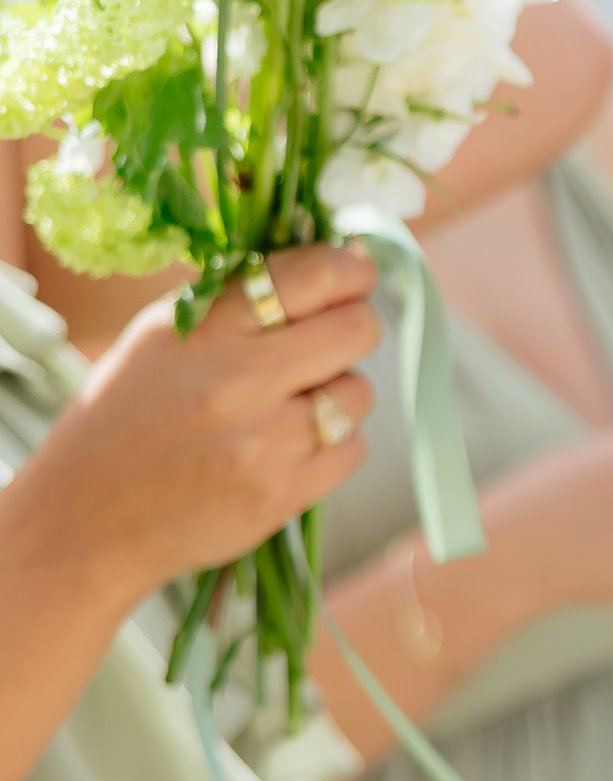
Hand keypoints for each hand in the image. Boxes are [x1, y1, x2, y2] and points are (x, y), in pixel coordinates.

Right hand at [28, 245, 377, 619]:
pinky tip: (291, 444)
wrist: (87, 517)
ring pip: (359, 392)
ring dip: (339, 391)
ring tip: (293, 402)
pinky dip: (334, 443)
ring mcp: (265, 443)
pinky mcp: (282, 495)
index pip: (310, 276)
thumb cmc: (124, 416)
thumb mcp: (159, 337)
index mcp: (203, 329)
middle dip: (355, 325)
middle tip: (333, 336)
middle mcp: (238, 381)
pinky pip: (353, 450)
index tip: (355, 272)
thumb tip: (334, 263)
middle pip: (356, 330)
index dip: (350, 269)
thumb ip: (235, 301)